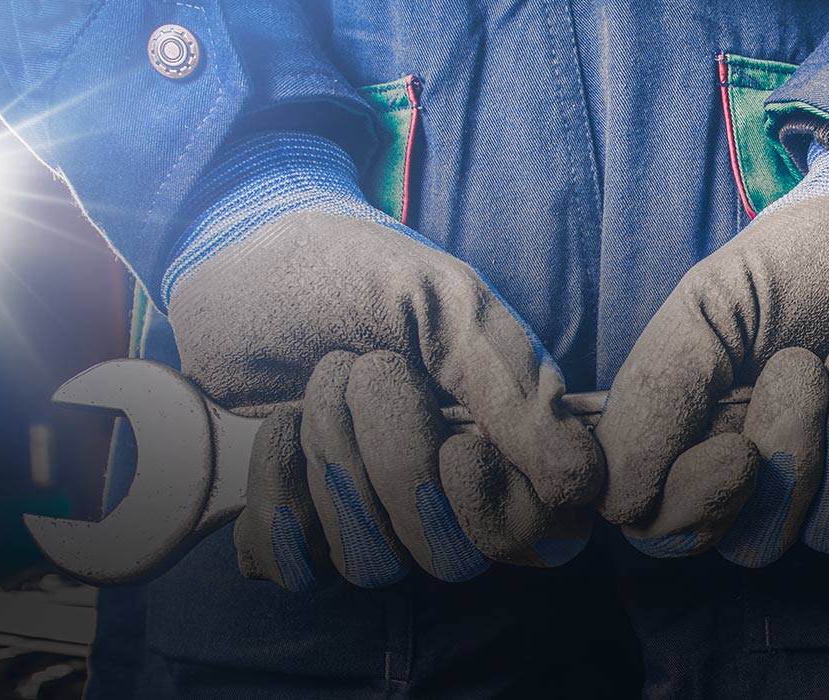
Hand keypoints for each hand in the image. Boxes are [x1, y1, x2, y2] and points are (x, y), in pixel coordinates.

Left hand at [170, 204, 599, 589]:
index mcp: (500, 445)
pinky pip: (294, 568)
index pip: (537, 540)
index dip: (500, 511)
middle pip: (449, 559)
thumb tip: (583, 486)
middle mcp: (440, 494)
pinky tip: (275, 433)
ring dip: (335, 463)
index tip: (461, 444)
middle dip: (399, 465)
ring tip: (317, 387)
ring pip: (372, 564)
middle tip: (370, 373)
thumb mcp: (448, 305)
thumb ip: (517, 390)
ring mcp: (365, 516)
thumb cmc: (358, 273)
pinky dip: (278, 498)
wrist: (245, 252)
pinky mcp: (293, 525)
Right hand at [596, 153, 828, 566]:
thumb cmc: (795, 266)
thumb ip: (657, 388)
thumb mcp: (709, 301)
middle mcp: (761, 489)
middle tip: (806, 362)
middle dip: (796, 451)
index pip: (666, 535)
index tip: (740, 448)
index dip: (700, 508)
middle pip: (759, 545)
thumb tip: (616, 495)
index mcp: (693, 446)